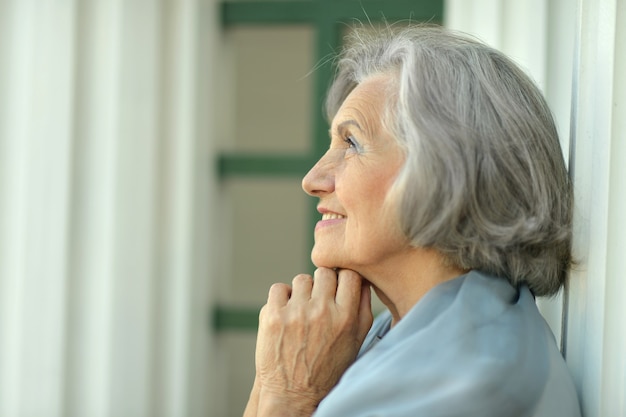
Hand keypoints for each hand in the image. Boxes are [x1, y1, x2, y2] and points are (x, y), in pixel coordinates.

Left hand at [251, 268, 372, 415]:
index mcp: (346, 317)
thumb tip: (363, 280)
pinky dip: (281, 298)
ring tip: (302, 310)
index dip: (343, 278)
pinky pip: (278, 288)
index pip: (349, 274)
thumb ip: (363, 309)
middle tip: (318, 300)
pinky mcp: (273, 316)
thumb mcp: (355, 342)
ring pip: (301, 279)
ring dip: (302, 291)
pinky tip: (286, 313)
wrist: (294, 395)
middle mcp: (322, 312)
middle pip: (325, 273)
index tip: (338, 286)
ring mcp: (295, 313)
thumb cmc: (328, 369)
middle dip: (322, 283)